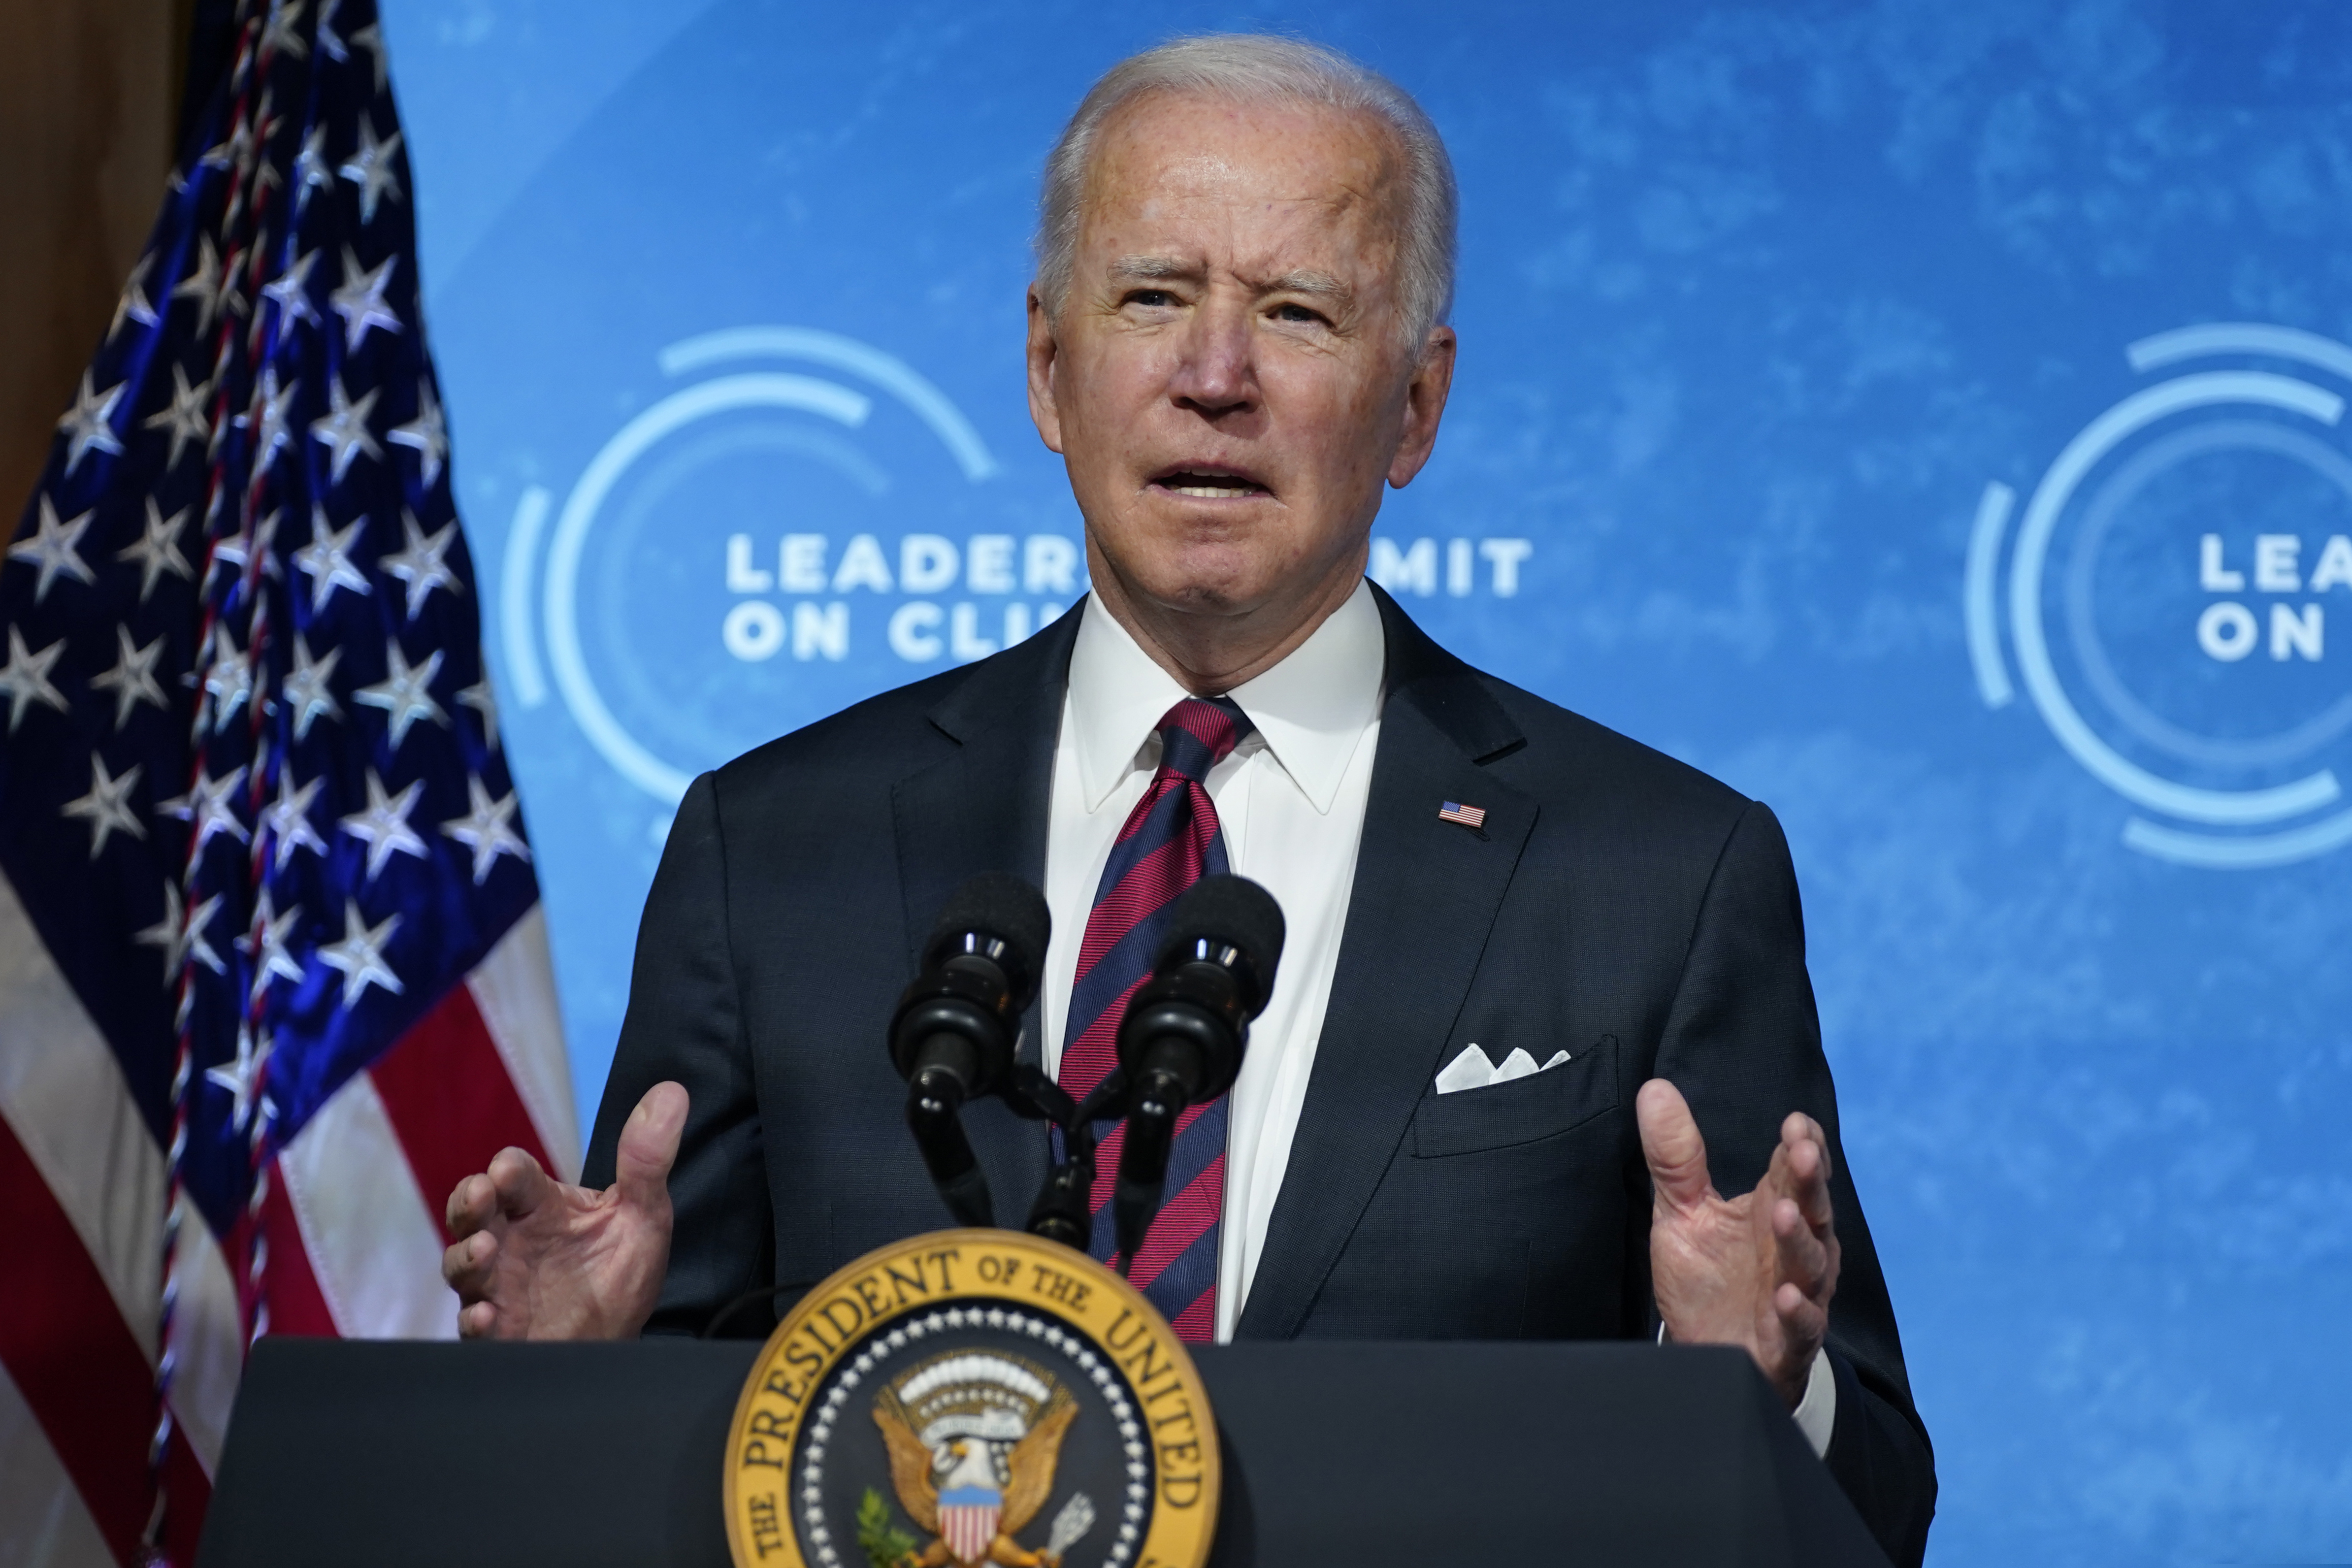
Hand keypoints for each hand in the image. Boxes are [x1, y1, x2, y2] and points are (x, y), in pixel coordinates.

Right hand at [441, 1082, 687, 1339]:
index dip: (508, 1170)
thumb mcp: (643, 1215)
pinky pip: (473, 1326)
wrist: (614, 1347)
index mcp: (542, 1208)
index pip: (516, 1177)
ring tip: (485, 1251)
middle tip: (480, 1194)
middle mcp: (511, 1241)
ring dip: (467, 1257)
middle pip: (472, 1212)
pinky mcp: (497, 1332)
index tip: (507, 1170)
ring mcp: (498, 1286)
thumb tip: (672, 1091)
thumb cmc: (620, 1276)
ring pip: (462, 1264)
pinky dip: (476, 1320)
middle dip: (469, 1202)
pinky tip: (487, 1315)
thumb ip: (648, 1159)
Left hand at [1637, 1078, 1838, 1408]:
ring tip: (1786, 1214)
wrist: (1708, 1354)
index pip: (1794, 1170)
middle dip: (1810, 1181)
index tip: (1796, 1122)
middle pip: (1811, 1208)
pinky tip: (1787, 1295)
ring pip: (1809, 1264)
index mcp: (1773, 1210)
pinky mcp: (1787, 1341)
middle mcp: (1793, 1248)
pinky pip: (1800, 1325)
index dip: (1801, 1146)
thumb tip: (1655, 1089)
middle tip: (1803, 1152)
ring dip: (1800, 1239)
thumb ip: (1676, 1156)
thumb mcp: (1682, 1211)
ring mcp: (1796, 1294)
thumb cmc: (1707, 1279)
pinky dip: (1798, 1310)